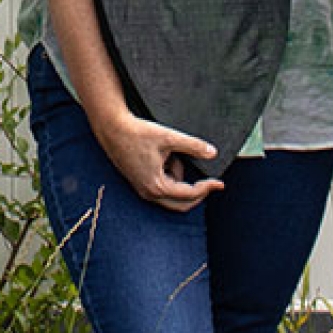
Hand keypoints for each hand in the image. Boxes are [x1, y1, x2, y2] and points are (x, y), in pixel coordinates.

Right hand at [92, 107, 222, 211]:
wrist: (112, 128)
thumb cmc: (138, 133)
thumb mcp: (169, 137)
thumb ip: (193, 146)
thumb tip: (213, 153)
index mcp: (157, 186)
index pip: (189, 194)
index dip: (207, 188)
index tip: (220, 183)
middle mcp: (148, 193)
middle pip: (181, 204)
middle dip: (197, 193)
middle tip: (211, 182)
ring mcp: (142, 189)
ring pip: (171, 194)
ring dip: (179, 178)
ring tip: (172, 153)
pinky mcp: (139, 183)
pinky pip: (162, 186)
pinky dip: (170, 175)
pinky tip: (165, 157)